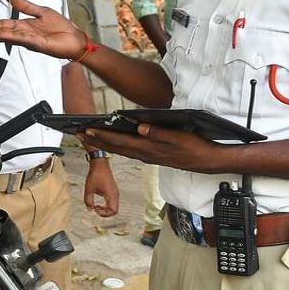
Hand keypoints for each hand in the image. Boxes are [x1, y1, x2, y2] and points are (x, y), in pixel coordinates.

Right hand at [0, 0, 85, 59]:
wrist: (75, 38)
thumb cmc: (62, 28)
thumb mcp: (42, 11)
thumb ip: (27, 6)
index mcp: (26, 26)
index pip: (6, 24)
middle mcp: (26, 33)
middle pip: (4, 31)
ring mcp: (31, 39)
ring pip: (10, 36)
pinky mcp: (38, 43)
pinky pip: (23, 39)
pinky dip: (12, 37)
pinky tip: (2, 35)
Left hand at [78, 122, 225, 173]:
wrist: (208, 161)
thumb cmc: (196, 148)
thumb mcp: (180, 138)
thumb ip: (159, 133)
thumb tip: (140, 128)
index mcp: (150, 149)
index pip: (121, 141)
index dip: (103, 135)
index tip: (87, 130)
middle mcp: (146, 155)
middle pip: (117, 147)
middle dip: (98, 140)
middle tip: (80, 133)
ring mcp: (149, 157)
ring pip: (122, 150)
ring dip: (106, 144)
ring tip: (91, 136)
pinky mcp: (154, 156)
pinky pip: (131, 151)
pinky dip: (119, 146)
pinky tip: (115, 143)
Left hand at [83, 157, 119, 216]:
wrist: (100, 164)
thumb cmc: (96, 175)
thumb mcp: (89, 189)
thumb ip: (88, 201)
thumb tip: (90, 209)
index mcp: (111, 195)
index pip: (113, 211)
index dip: (104, 213)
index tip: (95, 209)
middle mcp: (115, 195)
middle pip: (114, 210)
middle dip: (105, 213)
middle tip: (96, 209)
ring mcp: (115, 192)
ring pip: (114, 207)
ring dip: (106, 209)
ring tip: (97, 206)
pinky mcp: (113, 190)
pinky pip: (113, 202)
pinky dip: (107, 205)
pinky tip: (99, 202)